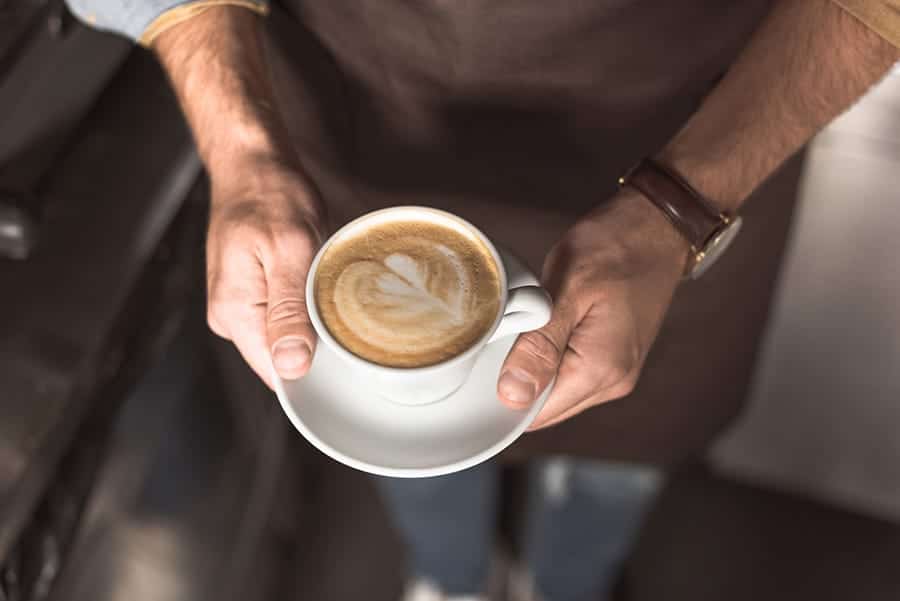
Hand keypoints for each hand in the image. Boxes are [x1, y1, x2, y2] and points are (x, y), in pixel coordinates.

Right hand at [206, 158, 324, 387]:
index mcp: (235, 312)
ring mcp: (239, 305)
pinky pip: (283, 317)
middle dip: (317, 346)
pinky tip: (317, 287)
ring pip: (285, 338)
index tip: (343, 353)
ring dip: (313, 324)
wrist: (253, 163)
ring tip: (328, 292)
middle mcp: (230, 316)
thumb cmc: (270, 195)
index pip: (276, 373)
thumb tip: (292, 366)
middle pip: (282, 359)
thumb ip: (288, 311)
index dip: (313, 372)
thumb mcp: (288, 250)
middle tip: (343, 313)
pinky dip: (305, 307)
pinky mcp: (251, 293)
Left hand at [496, 188, 688, 428]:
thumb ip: (540, 346)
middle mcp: (614, 382)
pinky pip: (572, 374)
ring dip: (535, 365)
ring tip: (529, 324)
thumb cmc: (615, 247)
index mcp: (601, 370)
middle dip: (518, 380)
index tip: (485, 362)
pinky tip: (546, 327)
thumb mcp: (566, 290)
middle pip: (547, 407)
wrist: (656, 226)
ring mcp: (618, 372)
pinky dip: (552, 356)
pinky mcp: (615, 358)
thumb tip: (513, 395)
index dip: (504, 393)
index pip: (537, 414)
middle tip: (503, 335)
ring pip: (558, 391)